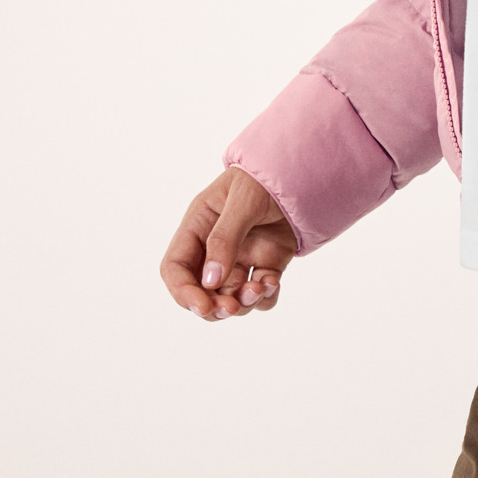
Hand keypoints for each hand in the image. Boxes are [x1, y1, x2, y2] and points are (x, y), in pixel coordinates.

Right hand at [160, 165, 297, 321]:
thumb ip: (225, 238)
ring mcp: (241, 257)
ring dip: (242, 304)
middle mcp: (215, 247)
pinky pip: (260, 293)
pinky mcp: (267, 263)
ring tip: (261, 288)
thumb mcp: (242, 201)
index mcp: (198, 227)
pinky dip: (266, 297)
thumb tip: (210, 280)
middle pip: (201, 291)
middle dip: (214, 306)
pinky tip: (274, 282)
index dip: (183, 292)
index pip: (176, 268)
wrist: (302, 170)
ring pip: (230, 297)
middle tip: (232, 307)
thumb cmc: (264, 177)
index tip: (203, 306)